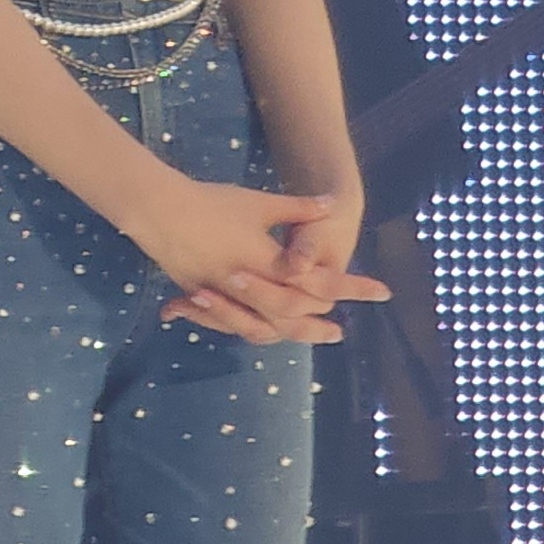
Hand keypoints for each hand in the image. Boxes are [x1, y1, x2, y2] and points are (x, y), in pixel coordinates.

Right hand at [144, 179, 390, 348]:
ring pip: (263, 329)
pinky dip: (247, 328)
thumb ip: (297, 209)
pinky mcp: (203, 298)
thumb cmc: (212, 203)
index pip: (322, 282)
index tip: (383, 293)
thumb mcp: (259, 203)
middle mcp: (251, 288)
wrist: (159, 211)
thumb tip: (330, 205)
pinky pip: (232, 324)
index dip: (354, 288)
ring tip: (299, 340)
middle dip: (318, 326)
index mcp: (269, 263)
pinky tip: (258, 330)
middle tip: (339, 333)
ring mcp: (225, 298)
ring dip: (288, 335)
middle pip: (294, 316)